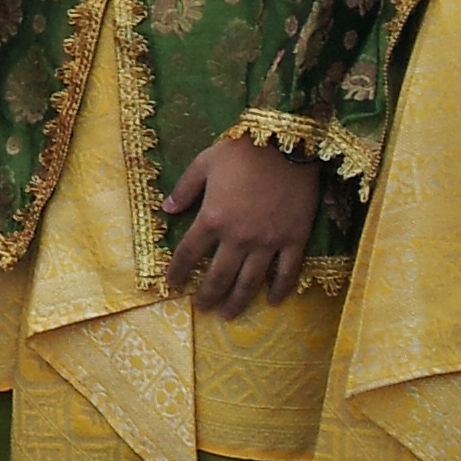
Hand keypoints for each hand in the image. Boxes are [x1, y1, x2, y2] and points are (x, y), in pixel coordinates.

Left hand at [162, 137, 320, 317]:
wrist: (285, 145)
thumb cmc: (241, 152)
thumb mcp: (203, 164)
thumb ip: (185, 189)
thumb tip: (166, 209)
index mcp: (212, 218)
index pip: (189, 253)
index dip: (178, 271)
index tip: (172, 285)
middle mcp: (239, 237)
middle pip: (219, 276)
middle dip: (208, 295)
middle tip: (202, 308)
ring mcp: (268, 242)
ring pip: (250, 282)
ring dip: (238, 301)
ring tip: (229, 315)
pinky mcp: (294, 240)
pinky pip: (287, 273)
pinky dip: (279, 290)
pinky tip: (272, 301)